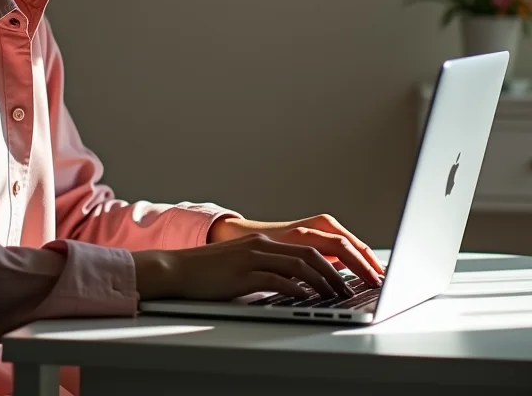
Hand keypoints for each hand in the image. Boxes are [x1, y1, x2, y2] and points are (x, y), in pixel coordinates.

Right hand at [207, 213, 384, 286]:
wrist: (179, 269)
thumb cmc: (211, 273)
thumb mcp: (245, 265)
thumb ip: (272, 268)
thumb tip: (303, 284)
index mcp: (266, 242)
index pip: (313, 245)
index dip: (341, 258)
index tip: (361, 272)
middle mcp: (263, 245)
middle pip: (314, 251)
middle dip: (343, 268)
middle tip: (362, 284)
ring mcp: (253, 257)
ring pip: (300, 264)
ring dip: (325, 281)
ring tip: (341, 295)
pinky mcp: (243, 274)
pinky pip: (278, 279)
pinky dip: (298, 289)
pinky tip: (309, 298)